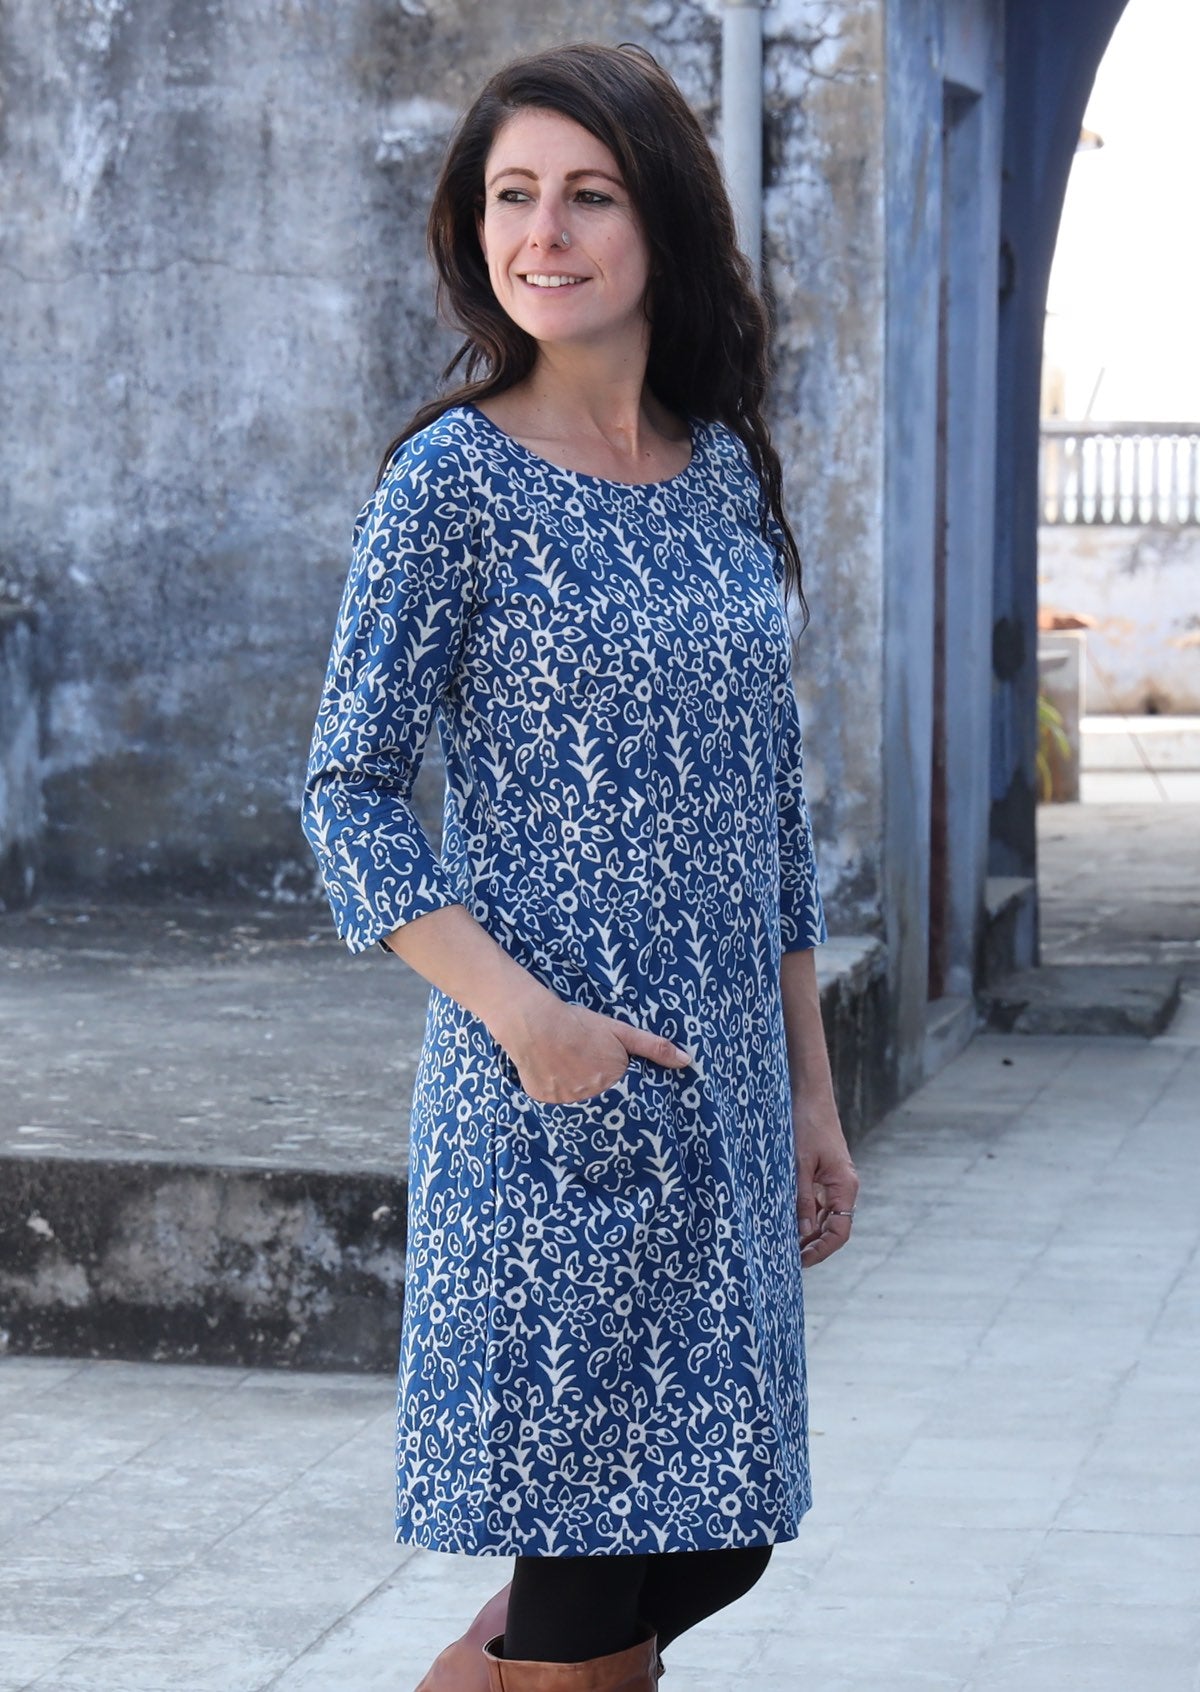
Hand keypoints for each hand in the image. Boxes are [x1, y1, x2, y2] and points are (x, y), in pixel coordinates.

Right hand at [498, 995, 691, 1104]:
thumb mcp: (622, 1032)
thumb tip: (687, 1061)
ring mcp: (567, 1107)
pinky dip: (562, 1103)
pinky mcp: (546, 1106)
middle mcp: (593, 1101)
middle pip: (608, 1111)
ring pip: (584, 1113)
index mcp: (614, 1085)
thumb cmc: (580, 1026)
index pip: (631, 1103)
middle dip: (608, 1103)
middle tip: (596, 1084)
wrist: (535, 1024)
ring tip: (578, 1083)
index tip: (627, 1093)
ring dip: (585, 1104)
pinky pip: (559, 1112)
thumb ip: (655, 1048)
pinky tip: (559, 1084)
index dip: (630, 1097)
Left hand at [793, 1094, 858, 1266]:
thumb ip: (803, 1199)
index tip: (801, 1262)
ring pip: (825, 1217)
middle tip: (788, 1259)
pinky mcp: (824, 1175)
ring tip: (784, 1244)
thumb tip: (804, 1233)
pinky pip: (818, 1202)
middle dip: (813, 1245)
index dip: (822, 1250)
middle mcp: (844, 1187)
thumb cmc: (806, 1125)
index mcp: (845, 1187)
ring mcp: (835, 1182)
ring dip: (808, 1231)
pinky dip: (805, 1214)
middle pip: (833, 1228)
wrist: (810, 1095)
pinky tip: (787, 1221)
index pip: (840, 1232)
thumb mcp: (799, 1165)